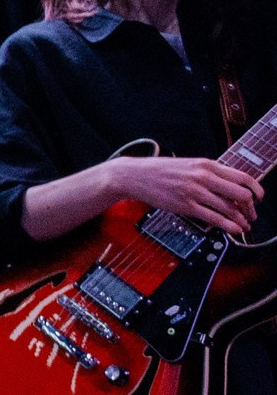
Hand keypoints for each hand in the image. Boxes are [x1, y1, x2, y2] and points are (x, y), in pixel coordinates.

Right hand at [109, 154, 261, 233]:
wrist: (134, 175)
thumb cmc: (160, 170)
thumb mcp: (189, 164)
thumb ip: (209, 172)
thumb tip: (230, 185)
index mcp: (207, 164)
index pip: (243, 177)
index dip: (257, 190)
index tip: (258, 198)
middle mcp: (204, 177)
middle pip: (241, 194)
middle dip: (251, 208)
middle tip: (250, 214)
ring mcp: (195, 192)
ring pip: (230, 208)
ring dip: (241, 220)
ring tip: (244, 225)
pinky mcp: (185, 206)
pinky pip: (214, 218)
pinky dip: (228, 226)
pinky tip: (234, 230)